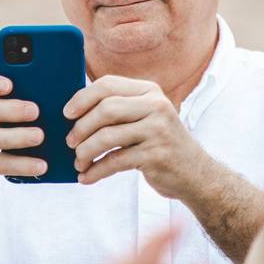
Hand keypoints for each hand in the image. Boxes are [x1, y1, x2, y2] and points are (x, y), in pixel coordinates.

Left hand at [64, 75, 206, 196]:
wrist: (196, 174)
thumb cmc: (161, 144)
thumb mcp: (147, 117)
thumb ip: (120, 109)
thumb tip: (75, 111)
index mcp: (150, 91)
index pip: (107, 85)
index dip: (82, 98)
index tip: (67, 114)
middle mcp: (156, 106)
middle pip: (105, 109)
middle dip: (81, 127)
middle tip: (70, 143)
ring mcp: (158, 130)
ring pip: (107, 137)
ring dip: (85, 152)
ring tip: (79, 162)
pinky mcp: (156, 155)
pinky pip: (115, 161)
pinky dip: (96, 171)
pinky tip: (87, 177)